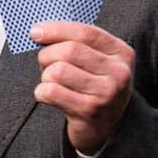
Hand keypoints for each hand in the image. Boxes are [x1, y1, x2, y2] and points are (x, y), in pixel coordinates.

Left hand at [31, 21, 134, 155]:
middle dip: (47, 56)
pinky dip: (42, 92)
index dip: (56, 30)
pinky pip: (51, 91)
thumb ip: (78, 43)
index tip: (36, 32)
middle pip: (69, 50)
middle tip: (45, 64)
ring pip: (57, 70)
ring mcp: (106, 93)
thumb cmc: (96, 87)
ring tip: (52, 82)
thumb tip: (40, 31)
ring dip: (46, 76)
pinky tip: (49, 96)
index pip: (85, 33)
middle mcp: (119, 72)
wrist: (107, 127)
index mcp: (122, 53)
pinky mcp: (89, 111)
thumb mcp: (99, 62)